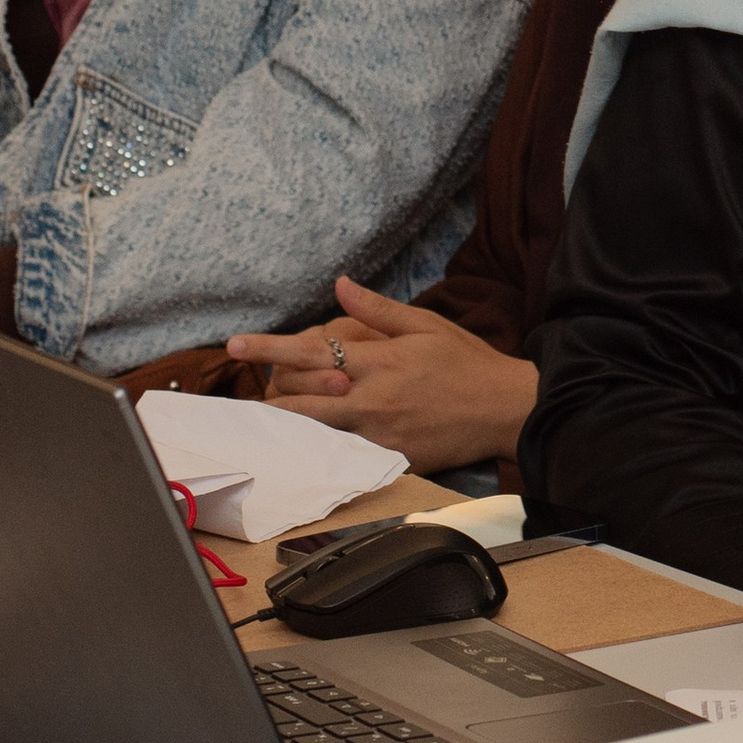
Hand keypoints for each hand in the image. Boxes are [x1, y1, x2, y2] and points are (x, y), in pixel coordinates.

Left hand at [223, 275, 537, 472]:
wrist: (506, 408)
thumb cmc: (468, 363)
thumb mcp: (426, 324)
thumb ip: (377, 309)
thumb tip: (340, 285)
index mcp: (379, 360)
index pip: (310, 352)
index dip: (268, 348)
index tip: (235, 344)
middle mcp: (373, 398)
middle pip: (302, 399)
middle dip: (267, 395)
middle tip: (242, 393)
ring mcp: (380, 433)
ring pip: (316, 432)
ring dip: (285, 426)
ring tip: (260, 422)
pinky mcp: (391, 458)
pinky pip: (345, 456)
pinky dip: (320, 451)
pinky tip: (301, 450)